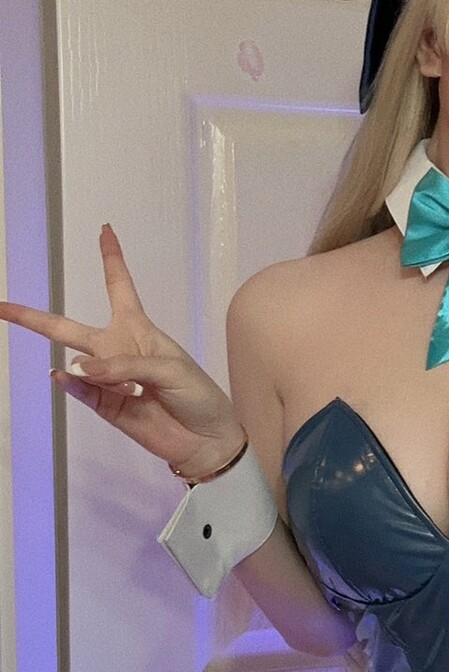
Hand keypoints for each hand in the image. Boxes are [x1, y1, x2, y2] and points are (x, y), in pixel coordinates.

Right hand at [0, 223, 245, 479]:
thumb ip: (125, 365)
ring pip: (77, 364)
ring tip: (132, 389)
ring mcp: (108, 378)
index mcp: (139, 329)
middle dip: (36, 318)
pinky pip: (79, 391)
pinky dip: (72, 384)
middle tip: (2, 307)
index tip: (105, 231)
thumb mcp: (170, 370)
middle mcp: (118, 349)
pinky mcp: (104, 405)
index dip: (111, 259)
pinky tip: (66, 378)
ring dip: (94, 371)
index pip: (120, 286)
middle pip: (70, 328)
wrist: (205, 439)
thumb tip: (77, 369)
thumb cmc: (197, 395)